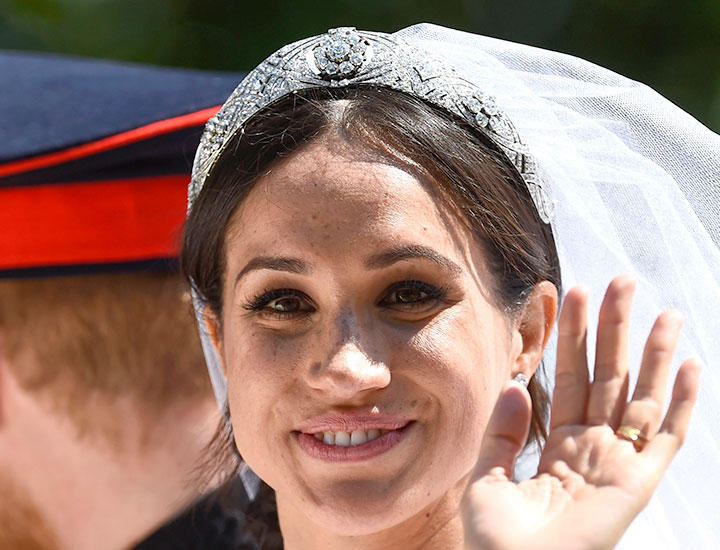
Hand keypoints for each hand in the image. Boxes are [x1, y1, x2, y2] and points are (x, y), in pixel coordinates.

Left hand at [462, 275, 701, 549]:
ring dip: (654, 353)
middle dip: (615, 329)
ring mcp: (618, 463)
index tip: (575, 294)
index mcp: (558, 444)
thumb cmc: (498, 542)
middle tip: (622, 281)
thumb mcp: (486, 477)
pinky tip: (690, 364)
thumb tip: (514, 384)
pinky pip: (666, 437)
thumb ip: (502, 432)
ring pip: (641, 396)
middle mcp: (592, 448)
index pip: (569, 378)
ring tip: (663, 310)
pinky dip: (682, 401)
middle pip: (608, 375)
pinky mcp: (638, 483)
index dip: (572, 337)